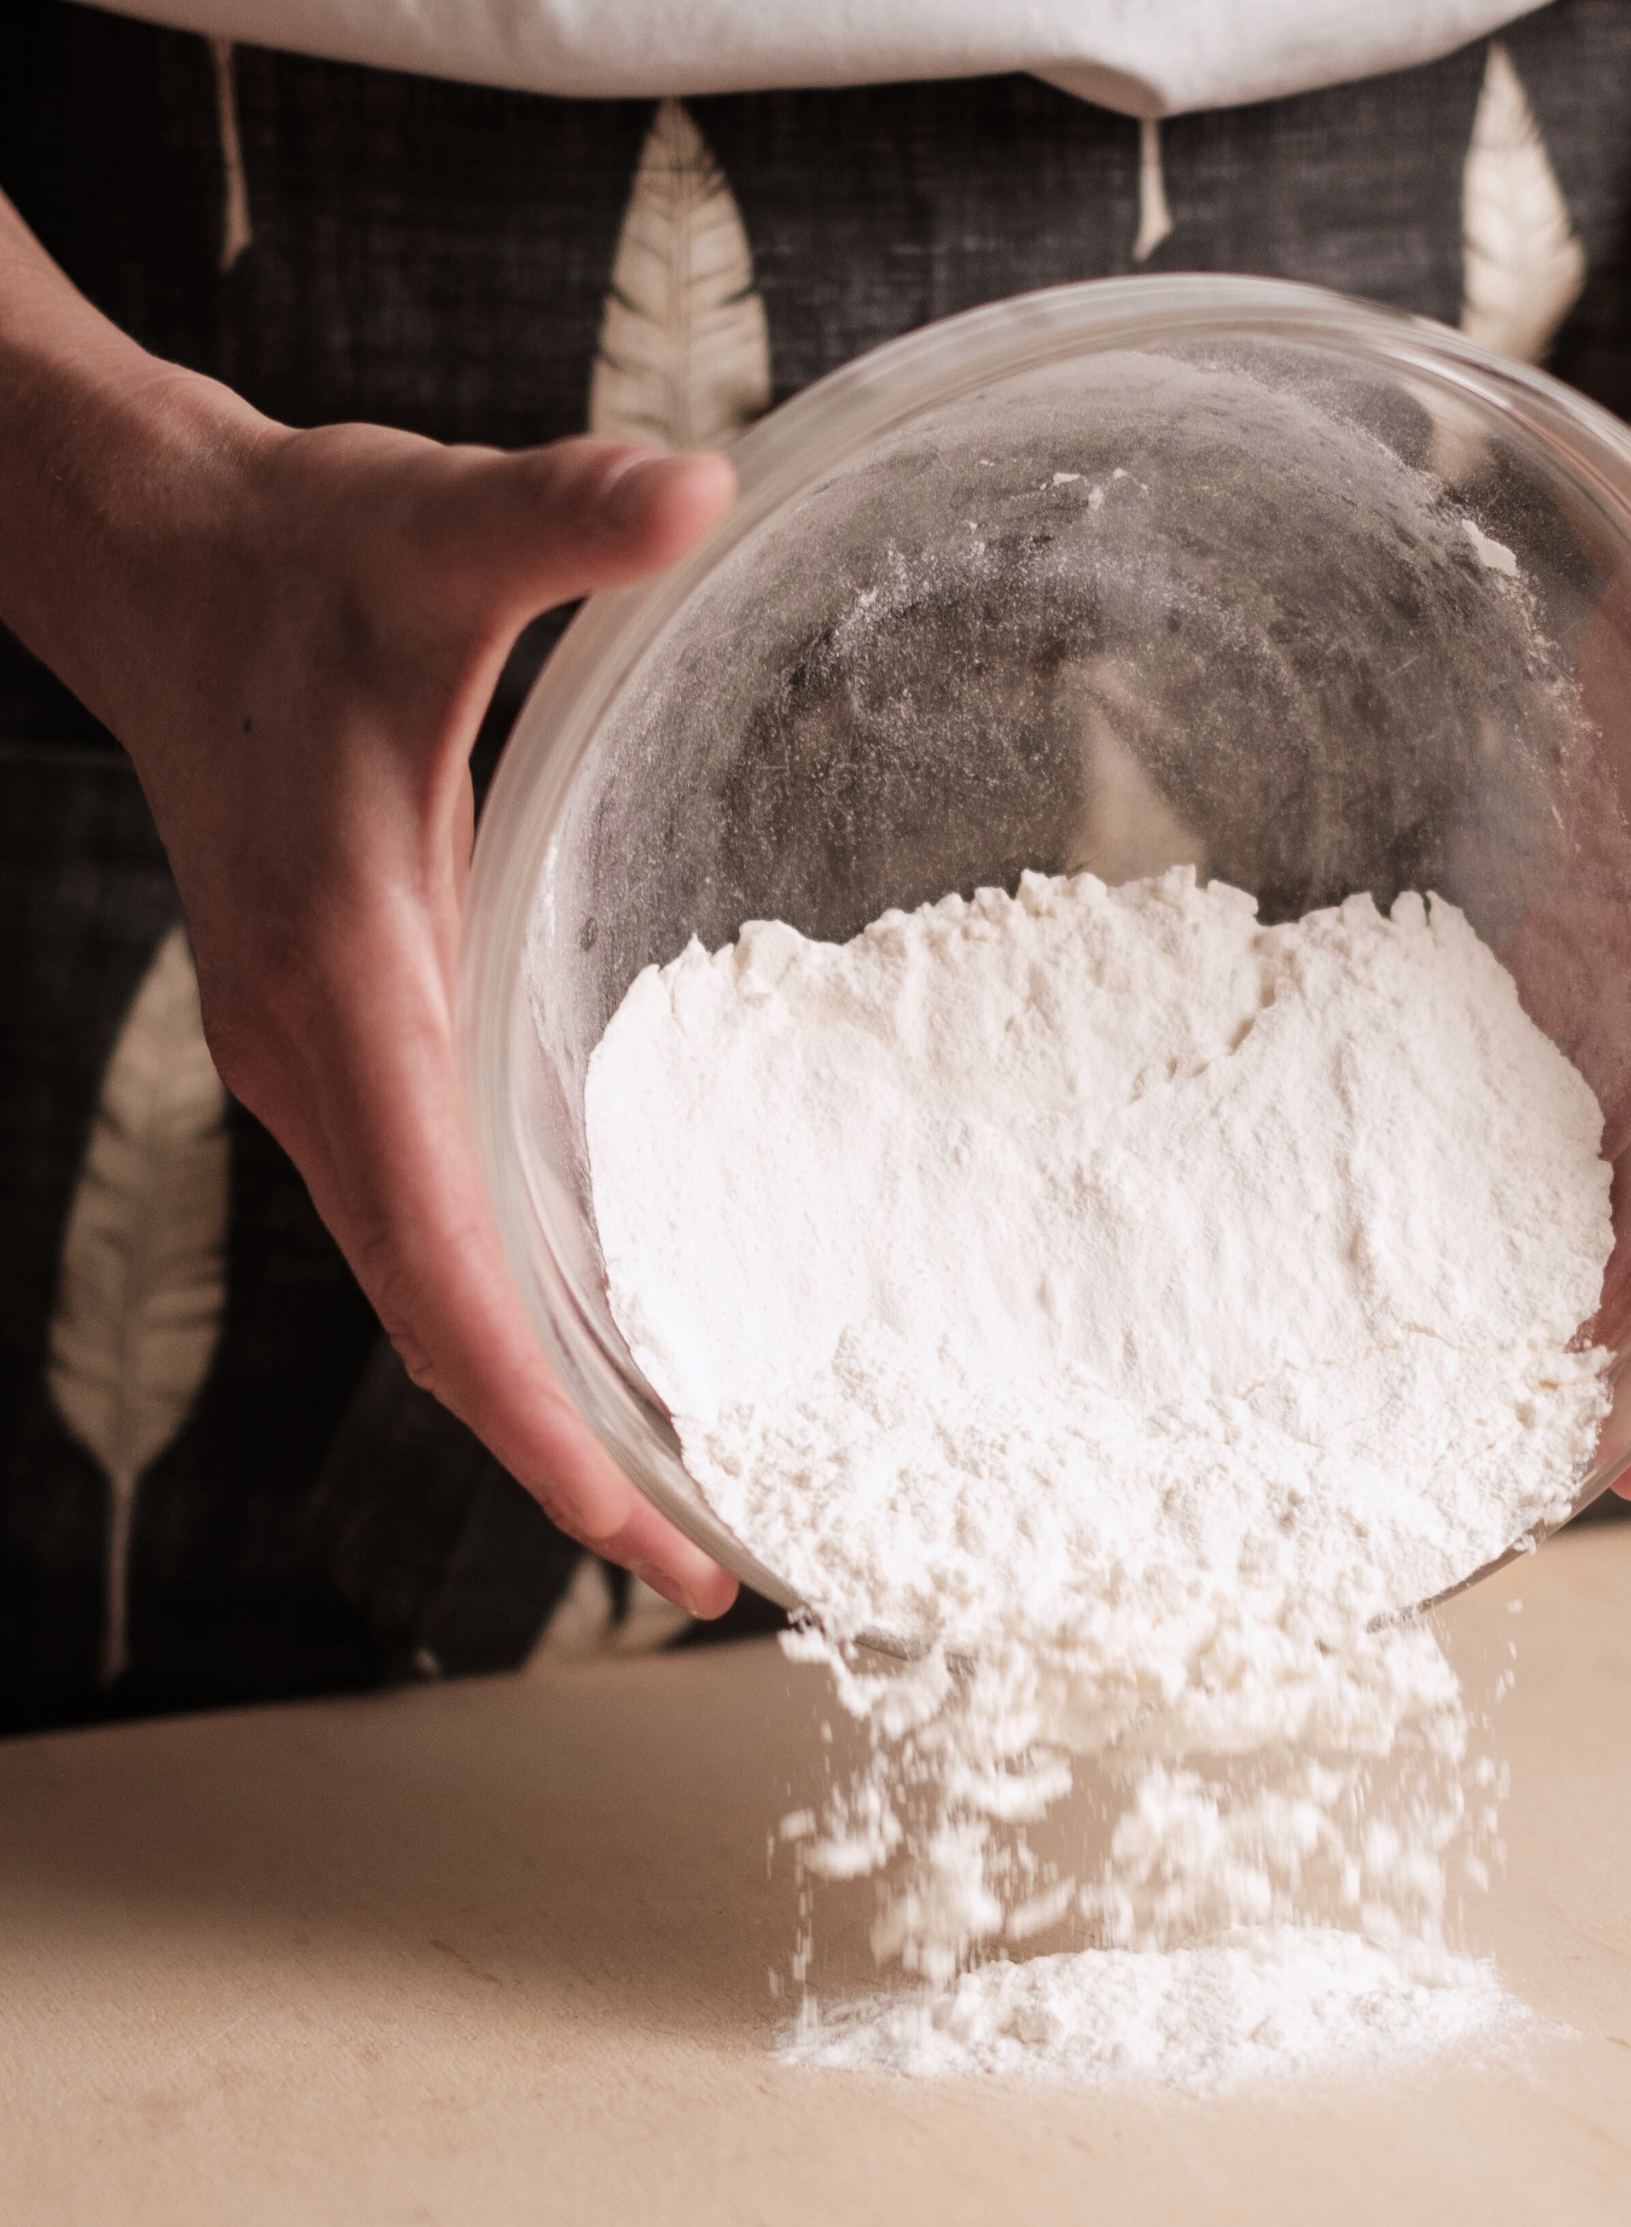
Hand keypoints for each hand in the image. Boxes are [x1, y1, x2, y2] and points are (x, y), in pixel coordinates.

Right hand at [101, 390, 741, 1614]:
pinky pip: (434, 1230)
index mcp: (343, 988)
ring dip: (542, 1405)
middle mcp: (324, 1067)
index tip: (640, 1525)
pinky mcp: (350, 1051)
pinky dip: (512, 1317)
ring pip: (432, 1293)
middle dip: (564, 1458)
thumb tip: (697, 489)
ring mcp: (328, 1073)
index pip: (439, 1256)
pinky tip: (611, 1345)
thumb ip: (560, 517)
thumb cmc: (291, 559)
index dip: (536, 1407)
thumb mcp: (431, 529)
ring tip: (678, 1505)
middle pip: (441, 1323)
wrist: (158, 564)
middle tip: (708, 1569)